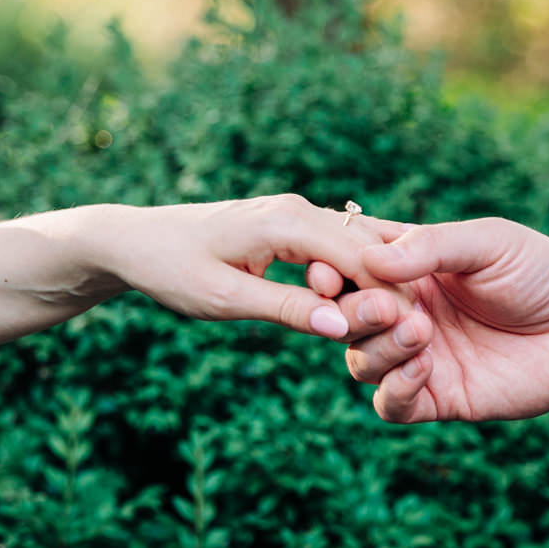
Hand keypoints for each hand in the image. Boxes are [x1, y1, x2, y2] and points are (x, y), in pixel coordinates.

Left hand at [92, 194, 409, 338]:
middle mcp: (298, 209)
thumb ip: (285, 310)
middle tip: (412, 338)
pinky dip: (353, 277)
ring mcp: (295, 214)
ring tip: (394, 329)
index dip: (389, 297)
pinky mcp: (290, 226)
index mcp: (286, 221)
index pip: (360, 257)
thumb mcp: (224, 299)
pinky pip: (336, 249)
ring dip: (374, 285)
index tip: (411, 336)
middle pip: (368, 249)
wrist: (136, 241)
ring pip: (356, 248)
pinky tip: (365, 308)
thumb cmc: (171, 268)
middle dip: (391, 290)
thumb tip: (342, 327)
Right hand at [309, 218, 548, 421]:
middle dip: (353, 315)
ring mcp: (419, 357)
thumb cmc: (539, 269)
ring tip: (421, 332)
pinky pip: (393, 404)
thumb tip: (368, 260)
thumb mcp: (485, 242)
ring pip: (361, 362)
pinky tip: (425, 367)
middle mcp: (403, 313)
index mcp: (405, 269)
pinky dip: (396, 389)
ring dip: (379, 349)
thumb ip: (429, 248)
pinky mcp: (441, 397)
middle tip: (386, 307)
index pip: (346, 270)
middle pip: (344, 320)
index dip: (330, 272)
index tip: (329, 272)